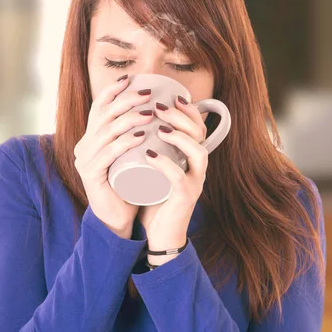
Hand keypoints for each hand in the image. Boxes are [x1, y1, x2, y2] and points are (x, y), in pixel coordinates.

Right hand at [74, 74, 154, 237]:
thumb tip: (156, 109)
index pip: (98, 108)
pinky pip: (108, 154)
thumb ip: (134, 136)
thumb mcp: (130, 155)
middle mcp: (83, 146)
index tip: (131, 79)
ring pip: (107, 132)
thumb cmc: (128, 185)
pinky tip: (142, 136)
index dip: (113, 91)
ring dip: (130, 119)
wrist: (118, 218)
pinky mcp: (90, 175)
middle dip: (126, 100)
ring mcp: (84, 161)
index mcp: (90, 138)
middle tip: (148, 94)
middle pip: (104, 115)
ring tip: (150, 113)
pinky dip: (125, 142)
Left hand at [137, 96, 207, 244]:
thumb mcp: (153, 169)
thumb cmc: (154, 200)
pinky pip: (180, 178)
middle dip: (182, 117)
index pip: (198, 127)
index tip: (170, 97)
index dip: (188, 110)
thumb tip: (131, 125)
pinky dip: (165, 164)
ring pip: (198, 153)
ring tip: (159, 128)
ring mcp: (194, 183)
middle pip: (201, 135)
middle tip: (160, 108)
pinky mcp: (185, 199)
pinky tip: (150, 155)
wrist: (159, 234)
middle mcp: (197, 168)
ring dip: (180, 137)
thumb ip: (149, 150)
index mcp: (190, 158)